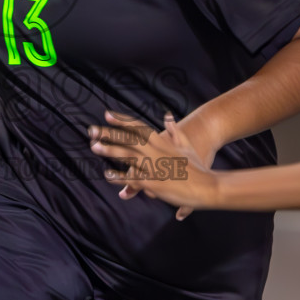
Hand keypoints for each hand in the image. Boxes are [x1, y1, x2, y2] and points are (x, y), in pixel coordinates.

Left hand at [88, 110, 218, 218]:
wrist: (208, 185)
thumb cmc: (198, 166)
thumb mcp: (186, 145)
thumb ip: (174, 131)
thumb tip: (166, 116)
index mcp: (162, 142)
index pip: (138, 127)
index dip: (122, 120)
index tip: (107, 114)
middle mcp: (156, 152)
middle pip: (128, 140)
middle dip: (109, 134)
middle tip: (91, 130)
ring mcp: (154, 167)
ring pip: (128, 157)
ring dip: (110, 151)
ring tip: (94, 146)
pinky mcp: (154, 184)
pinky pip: (133, 179)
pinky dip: (119, 176)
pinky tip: (107, 175)